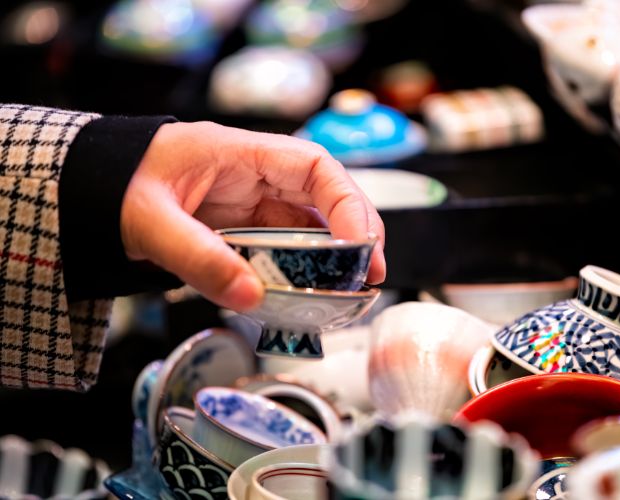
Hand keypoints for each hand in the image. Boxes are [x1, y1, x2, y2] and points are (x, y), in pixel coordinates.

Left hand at [120, 121, 385, 310]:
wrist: (87, 192)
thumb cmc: (114, 187)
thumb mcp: (148, 220)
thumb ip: (196, 257)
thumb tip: (251, 297)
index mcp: (240, 153)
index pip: (314, 166)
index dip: (348, 201)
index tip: (360, 243)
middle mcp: (255, 176)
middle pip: (325, 196)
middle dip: (356, 231)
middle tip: (372, 274)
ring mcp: (250, 203)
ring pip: (310, 224)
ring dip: (336, 254)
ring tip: (354, 289)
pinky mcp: (241, 228)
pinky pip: (284, 246)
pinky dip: (304, 268)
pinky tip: (313, 291)